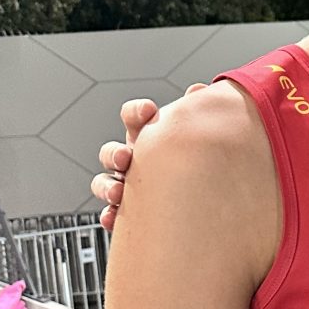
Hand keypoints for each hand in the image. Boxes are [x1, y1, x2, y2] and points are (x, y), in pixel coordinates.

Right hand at [90, 85, 207, 230]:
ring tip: (118, 193)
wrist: (205, 204)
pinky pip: (110, 215)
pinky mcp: (128, 214)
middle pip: (112, 151)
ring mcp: (127, 186)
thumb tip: (200, 90)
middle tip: (126, 158)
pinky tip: (113, 218)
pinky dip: (109, 216)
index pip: (134, 117)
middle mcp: (133, 160)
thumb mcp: (198, 139)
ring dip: (107, 185)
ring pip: (104, 183)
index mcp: (148, 137)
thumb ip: (198, 115)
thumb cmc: (196, 163)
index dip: (137, 112)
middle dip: (114, 153)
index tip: (148, 110)